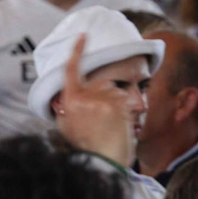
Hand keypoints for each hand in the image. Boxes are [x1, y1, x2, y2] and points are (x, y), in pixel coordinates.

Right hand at [53, 34, 138, 165]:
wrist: (102, 162)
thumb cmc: (87, 148)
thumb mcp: (68, 127)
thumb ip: (70, 107)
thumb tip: (76, 96)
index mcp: (70, 100)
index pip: (72, 70)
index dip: (78, 51)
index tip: (84, 36)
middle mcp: (84, 96)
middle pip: (101, 82)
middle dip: (106, 96)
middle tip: (106, 119)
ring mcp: (101, 99)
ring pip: (117, 91)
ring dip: (118, 105)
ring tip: (113, 126)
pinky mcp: (117, 104)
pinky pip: (128, 100)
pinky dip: (129, 111)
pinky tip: (122, 124)